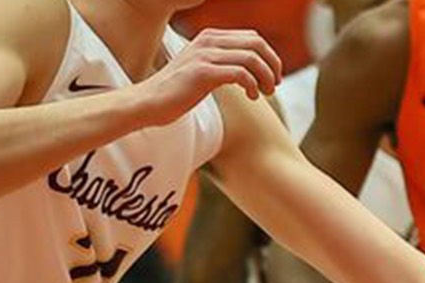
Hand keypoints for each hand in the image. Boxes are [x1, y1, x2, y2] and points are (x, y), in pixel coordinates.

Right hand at [128, 29, 283, 125]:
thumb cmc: (179, 91)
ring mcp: (204, 55)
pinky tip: (252, 97)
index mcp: (210, 37)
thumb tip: (253, 67)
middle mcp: (208, 40)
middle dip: (273, 65)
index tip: (272, 77)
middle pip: (257, 43)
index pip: (253, 37)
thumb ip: (224, 62)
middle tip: (274, 85)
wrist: (150, 102)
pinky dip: (252, 86)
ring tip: (265, 93)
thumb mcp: (204, 68)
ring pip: (252, 58)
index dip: (270, 57)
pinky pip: (241, 74)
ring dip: (266, 78)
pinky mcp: (202, 72)